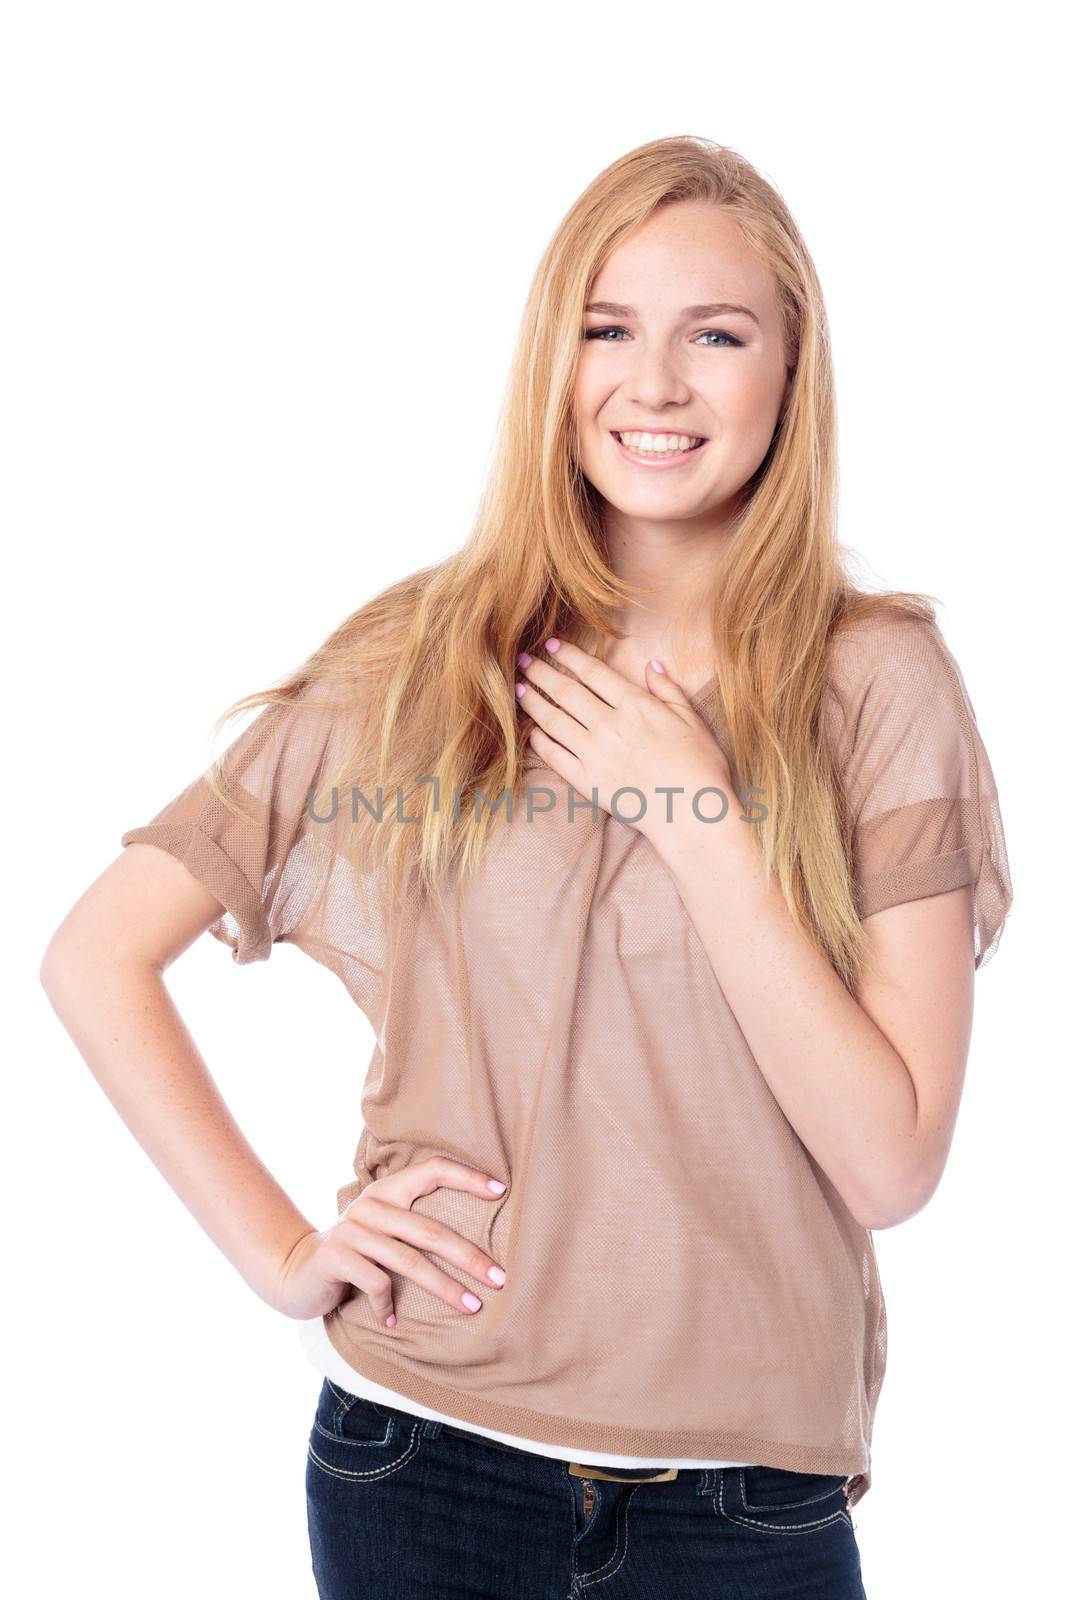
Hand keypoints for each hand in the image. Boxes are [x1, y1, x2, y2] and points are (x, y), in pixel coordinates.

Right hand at [272, 1157, 508, 1328]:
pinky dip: (388, 1306)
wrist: (299, 1273)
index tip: (501, 1191)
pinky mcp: (336, 1257)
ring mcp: (352, 1230)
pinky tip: (393, 1321)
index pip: (432, 1170)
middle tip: (499, 1278)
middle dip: (468, 1256)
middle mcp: (371, 1204)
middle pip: (429, 1229)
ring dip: (444, 1288)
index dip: (467, 1177)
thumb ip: (416, 1225)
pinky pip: (375, 1283)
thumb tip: (479, 1242)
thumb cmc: (358, 1255)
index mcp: (387, 1190)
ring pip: (408, 1261)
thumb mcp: (385, 1232)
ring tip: (471, 1306)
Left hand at [515, 638, 732, 839]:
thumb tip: (652, 665)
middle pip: (566, 691)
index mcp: (636, 705)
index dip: (569, 655)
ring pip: (553, 720)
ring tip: (518, 690)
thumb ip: (668, 691)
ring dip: (533, 702)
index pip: (593, 672)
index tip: (552, 645)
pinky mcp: (587, 782)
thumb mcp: (692, 720)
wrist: (692, 815)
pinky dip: (538, 741)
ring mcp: (595, 754)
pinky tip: (530, 731)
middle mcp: (610, 725)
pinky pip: (554, 756)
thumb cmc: (700, 768)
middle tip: (523, 660)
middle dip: (541, 672)